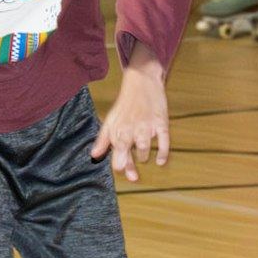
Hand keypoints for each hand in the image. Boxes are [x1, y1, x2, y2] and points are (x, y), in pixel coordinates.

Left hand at [91, 65, 169, 181]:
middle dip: (130, 166)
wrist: (142, 81)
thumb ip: (103, 140)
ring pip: (144, 147)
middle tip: (133, 177)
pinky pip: (163, 140)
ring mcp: (147, 125)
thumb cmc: (125, 104)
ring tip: (143, 158)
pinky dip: (163, 152)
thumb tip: (94, 156)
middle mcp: (132, 128)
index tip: (121, 171)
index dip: (119, 164)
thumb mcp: (110, 120)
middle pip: (128, 150)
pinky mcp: (161, 122)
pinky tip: (160, 161)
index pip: (117, 151)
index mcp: (119, 129)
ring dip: (144, 156)